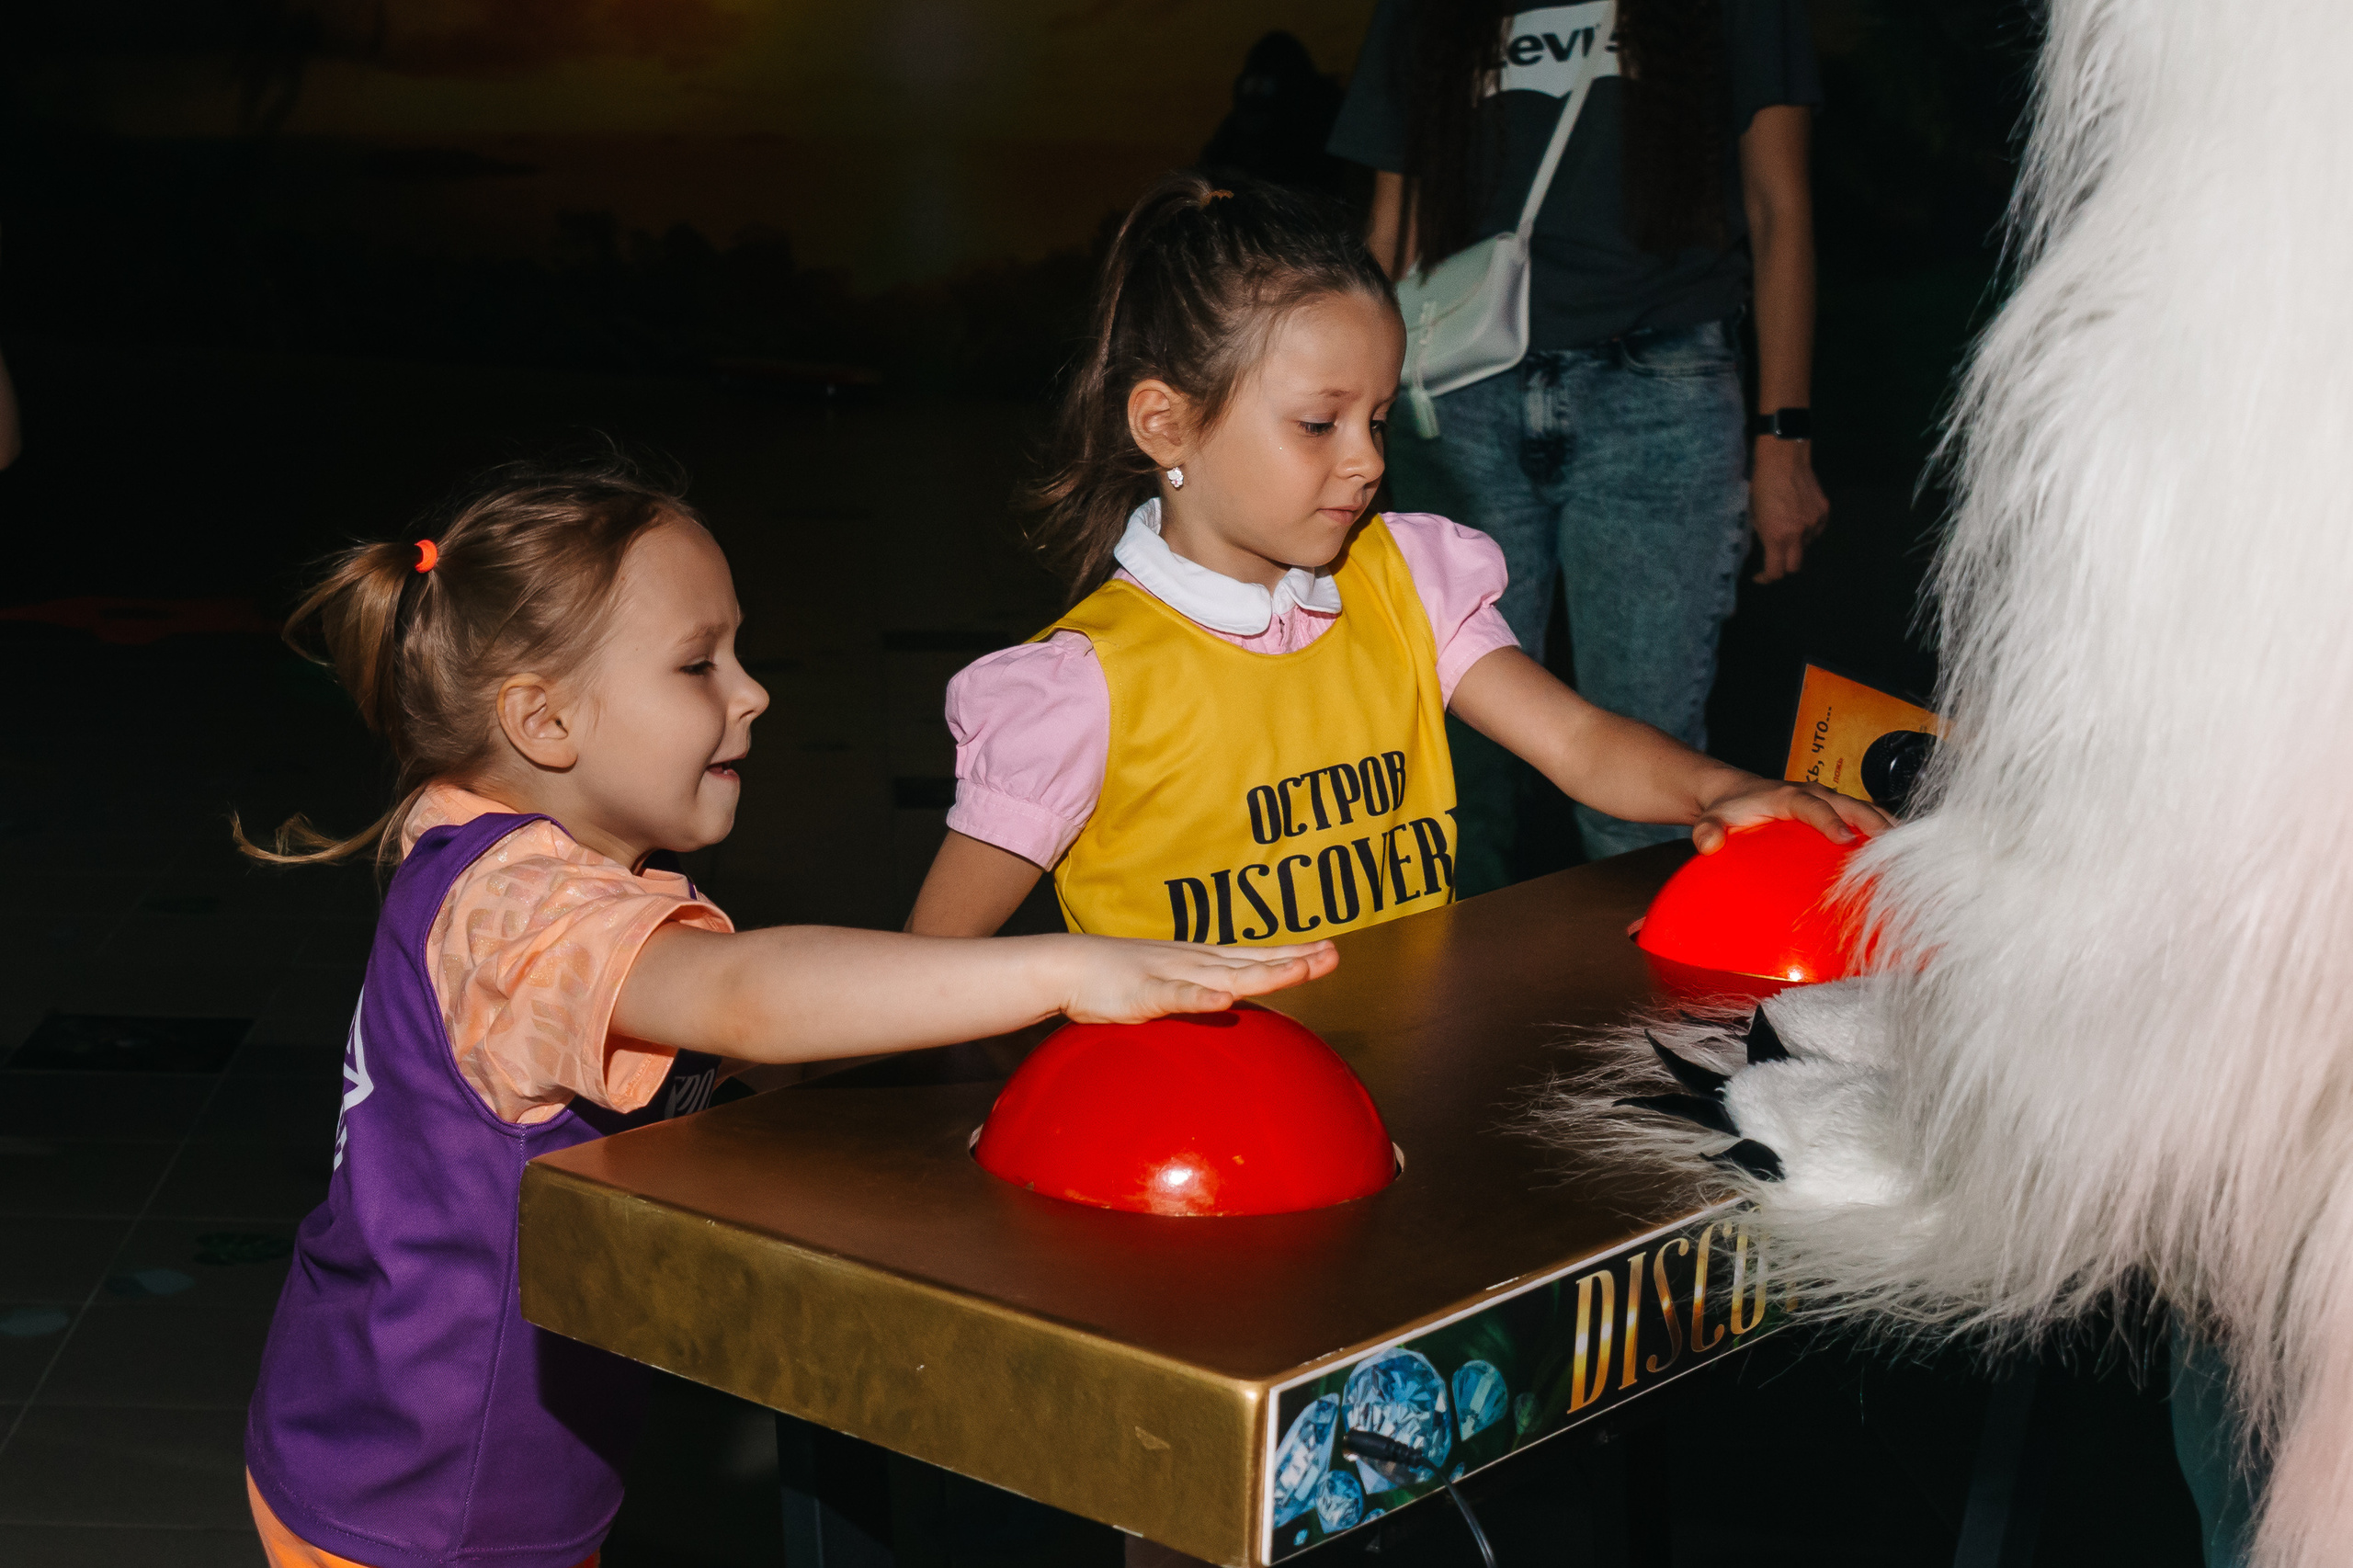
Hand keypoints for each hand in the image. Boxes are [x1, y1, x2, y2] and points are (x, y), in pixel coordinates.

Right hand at [1050, 937, 1338, 1024]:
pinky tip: (1225, 999)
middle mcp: (1196, 962)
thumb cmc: (1116, 977)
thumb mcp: (1166, 985)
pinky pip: (1178, 995)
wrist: (1066, 966)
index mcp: (1202, 962)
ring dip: (1265, 972)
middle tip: (1334, 954)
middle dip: (1295, 959)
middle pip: (1253, 962)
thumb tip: (1225, 1002)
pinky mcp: (1146, 992)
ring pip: (1227, 975)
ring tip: (1300, 969)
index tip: (1329, 951)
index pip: (1256, 957)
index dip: (1293, 954)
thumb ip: (1197, 994)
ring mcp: (1172, 975)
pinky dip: (1203, 996)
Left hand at [1691, 776, 1889, 853]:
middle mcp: (1815, 795)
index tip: (1845, 839)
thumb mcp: (1712, 819)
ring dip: (1889, 830)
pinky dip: (1885, 835)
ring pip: (1866, 812)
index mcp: (1788, 796)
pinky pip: (1866, 821)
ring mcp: (1829, 802)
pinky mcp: (1836, 812)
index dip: (1831, 820)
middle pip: (1852, 806)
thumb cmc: (1727, 808)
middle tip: (1897, 851)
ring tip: (1915, 856)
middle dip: (1876, 825)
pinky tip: (1904, 859)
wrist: (1733, 793)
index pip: (1814, 806)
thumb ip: (1708, 831)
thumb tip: (1708, 843)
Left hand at [1749, 439, 1827, 583]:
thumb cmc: (1762, 486)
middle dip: (1784, 566)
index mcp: (1777, 536)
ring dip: (1796, 545)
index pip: (1776, 571)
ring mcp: (1814, 523)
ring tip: (1786, 528)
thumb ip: (1763, 537)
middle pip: (1795, 567)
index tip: (1761, 575)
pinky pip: (1816, 531)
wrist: (1783, 460)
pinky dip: (1807, 530)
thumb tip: (1768, 551)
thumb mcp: (1754, 516)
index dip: (1767, 577)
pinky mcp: (1824, 512)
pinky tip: (1798, 518)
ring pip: (1806, 547)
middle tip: (1776, 559)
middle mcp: (1799, 534)